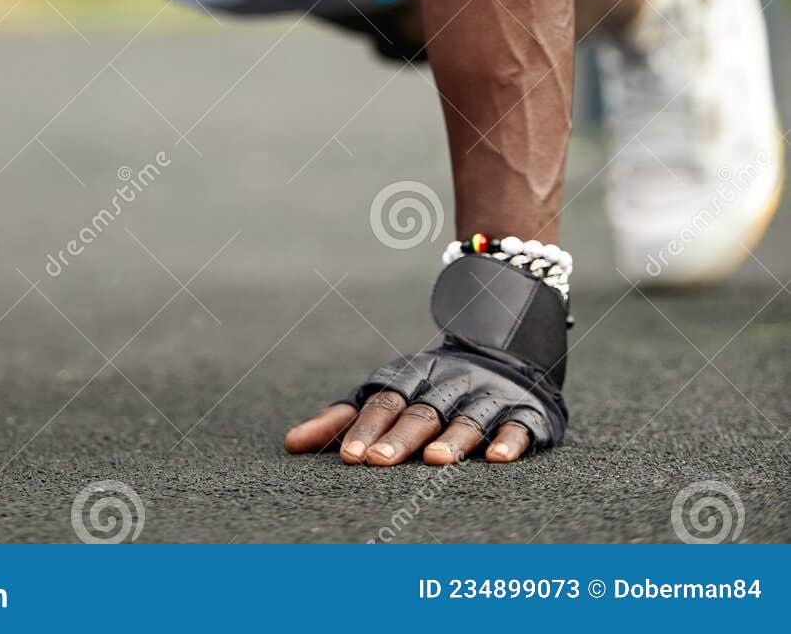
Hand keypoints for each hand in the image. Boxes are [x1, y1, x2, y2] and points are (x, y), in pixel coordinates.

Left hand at [284, 339, 564, 465]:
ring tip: (435, 461)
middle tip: (377, 462)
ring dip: (452, 439)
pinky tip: (498, 459)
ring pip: (466, 419)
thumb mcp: (388, 393)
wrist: (506, 354)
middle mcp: (448, 384)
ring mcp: (486, 395)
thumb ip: (342, 419)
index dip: (366, 427)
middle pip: (420, 412)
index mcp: (412, 377)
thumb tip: (290, 445)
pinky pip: (516, 426)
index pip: (384, 402)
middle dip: (399, 438)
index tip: (349, 458)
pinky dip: (508, 440)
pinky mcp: (524, 412)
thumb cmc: (429, 388)